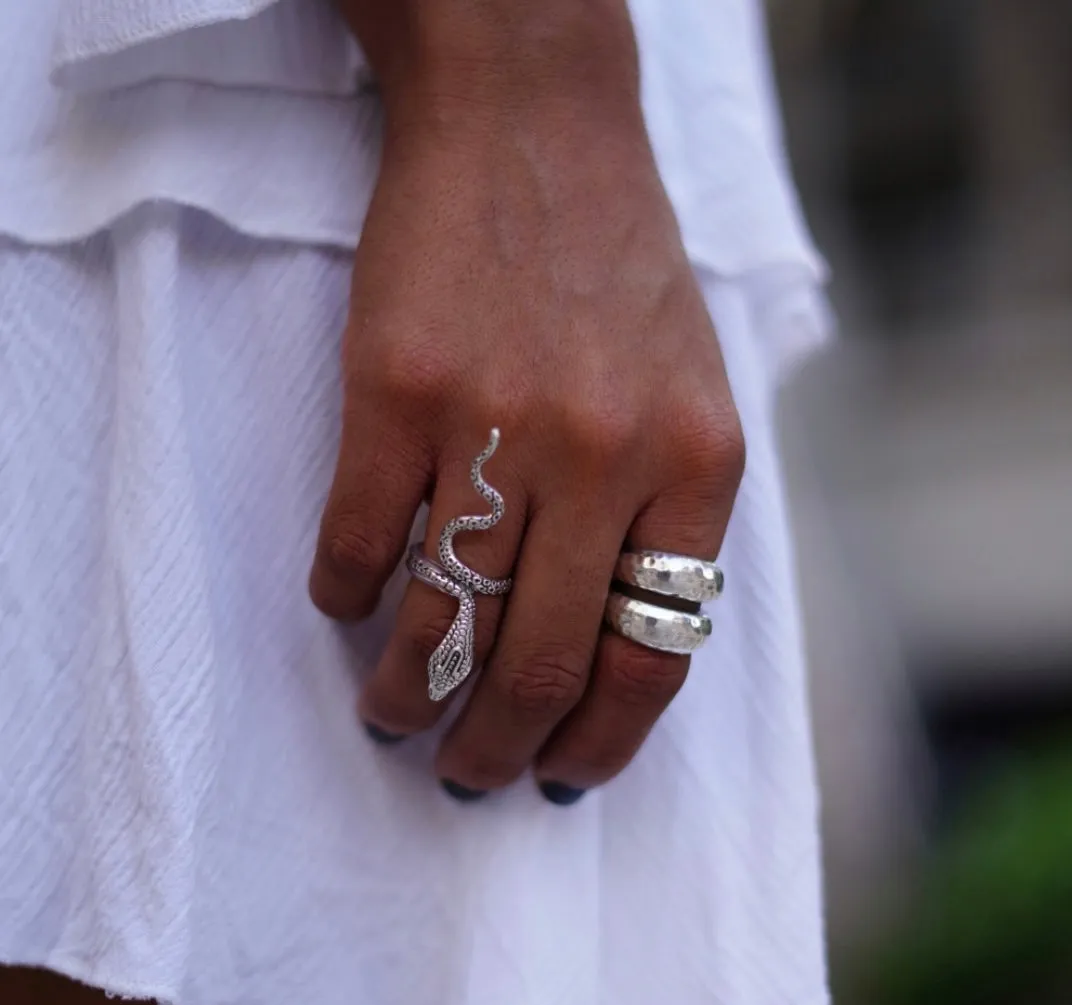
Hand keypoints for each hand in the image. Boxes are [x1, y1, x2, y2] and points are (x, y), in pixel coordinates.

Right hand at [311, 0, 744, 798]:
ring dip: (407, 696)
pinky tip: (349, 606)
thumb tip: (606, 653)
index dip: (601, 744)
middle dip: (494, 748)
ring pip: (443, 623)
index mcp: (696, 468)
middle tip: (466, 775)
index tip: (560, 780)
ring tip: (392, 716)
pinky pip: (360, 542)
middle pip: (543, 665)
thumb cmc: (616, 274)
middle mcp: (605, 457)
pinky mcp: (397, 390)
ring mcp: (497, 424)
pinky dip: (347, 596)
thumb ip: (670, 519)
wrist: (534, 129)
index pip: (651, 659)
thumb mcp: (695, 395)